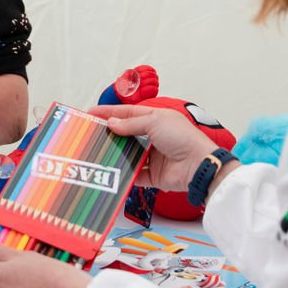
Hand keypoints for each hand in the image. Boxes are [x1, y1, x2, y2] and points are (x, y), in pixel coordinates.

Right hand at [93, 103, 220, 189]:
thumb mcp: (155, 122)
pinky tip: (110, 171)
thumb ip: (131, 124)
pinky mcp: (151, 175)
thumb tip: (112, 124)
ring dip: (115, 153)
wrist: (197, 166)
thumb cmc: (183, 138)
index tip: (92, 112)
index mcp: (156, 119)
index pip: (128, 114)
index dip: (110, 112)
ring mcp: (152, 157)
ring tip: (96, 152)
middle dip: (109, 134)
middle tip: (90, 134)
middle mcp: (153, 137)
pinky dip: (124, 174)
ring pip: (127, 155)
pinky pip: (133, 175)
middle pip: (126, 134)